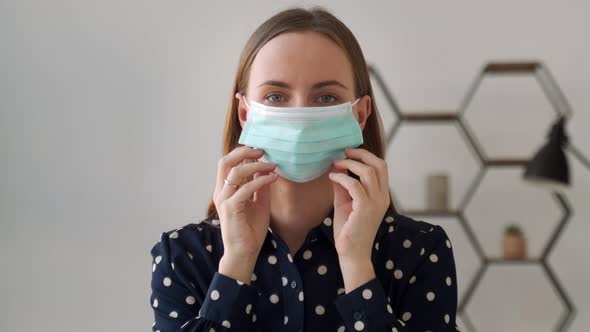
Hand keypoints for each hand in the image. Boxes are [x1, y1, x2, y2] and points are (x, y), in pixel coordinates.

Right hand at [213, 146, 277, 283]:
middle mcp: (221, 192)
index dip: (242, 153)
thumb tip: (265, 168)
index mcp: (225, 190)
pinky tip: (273, 178)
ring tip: (272, 165)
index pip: (227, 164)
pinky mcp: (231, 208)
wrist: (245, 252)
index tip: (260, 151)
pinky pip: (245, 188)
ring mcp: (224, 200)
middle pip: (225, 162)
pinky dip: (260, 181)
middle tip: (262, 151)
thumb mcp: (259, 203)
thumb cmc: (251, 229)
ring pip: (235, 172)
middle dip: (243, 152)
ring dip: (255, 166)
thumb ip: (260, 186)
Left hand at [328, 148, 390, 291]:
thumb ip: (343, 186)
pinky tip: (332, 177)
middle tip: (344, 152)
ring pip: (368, 172)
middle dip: (361, 155)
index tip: (348, 153)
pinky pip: (354, 185)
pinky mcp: (365, 209)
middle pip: (379, 165)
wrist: (352, 253)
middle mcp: (382, 197)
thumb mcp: (345, 202)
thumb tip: (337, 167)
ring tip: (336, 164)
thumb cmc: (349, 229)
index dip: (365, 156)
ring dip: (350, 164)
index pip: (381, 167)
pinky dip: (342, 177)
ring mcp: (376, 203)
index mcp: (381, 195)